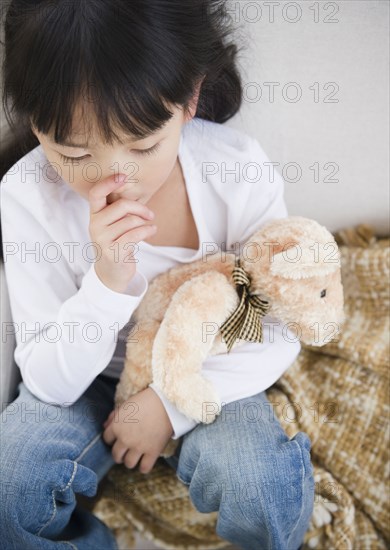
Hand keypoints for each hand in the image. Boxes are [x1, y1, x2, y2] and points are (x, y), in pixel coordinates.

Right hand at [88, 174, 156, 292]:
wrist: (111, 272)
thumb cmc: (117, 243)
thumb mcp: (114, 225)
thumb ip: (120, 210)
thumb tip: (135, 191)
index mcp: (94, 215)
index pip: (96, 194)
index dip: (108, 183)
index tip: (123, 176)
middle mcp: (95, 226)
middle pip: (121, 206)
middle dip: (140, 208)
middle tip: (150, 214)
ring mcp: (102, 240)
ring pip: (131, 221)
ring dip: (145, 223)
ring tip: (150, 226)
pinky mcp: (113, 252)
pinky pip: (135, 235)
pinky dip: (147, 231)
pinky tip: (152, 230)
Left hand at [102, 387, 173, 473]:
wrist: (166, 402)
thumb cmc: (146, 400)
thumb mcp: (126, 405)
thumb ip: (114, 416)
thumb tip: (105, 426)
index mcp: (117, 426)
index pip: (107, 439)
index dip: (112, 439)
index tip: (118, 439)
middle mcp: (125, 439)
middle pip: (116, 455)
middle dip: (119, 454)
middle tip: (125, 451)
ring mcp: (139, 447)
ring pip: (129, 464)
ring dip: (131, 461)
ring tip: (135, 456)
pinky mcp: (152, 452)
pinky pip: (144, 468)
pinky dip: (144, 467)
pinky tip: (146, 461)